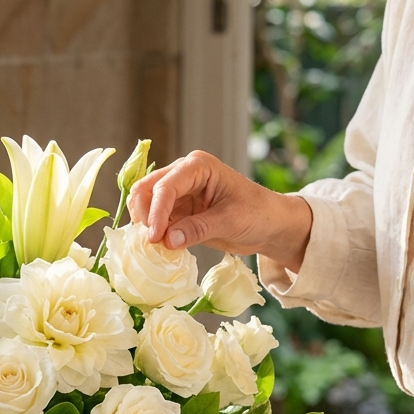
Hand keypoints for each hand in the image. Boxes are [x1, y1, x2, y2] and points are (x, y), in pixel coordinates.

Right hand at [128, 150, 311, 271]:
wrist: (270, 225)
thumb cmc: (258, 214)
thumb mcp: (230, 221)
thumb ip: (198, 229)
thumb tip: (166, 240)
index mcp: (197, 166)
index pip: (166, 186)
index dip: (156, 212)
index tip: (154, 237)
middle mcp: (182, 174)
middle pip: (146, 189)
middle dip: (144, 215)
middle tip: (151, 242)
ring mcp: (178, 192)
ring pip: (145, 204)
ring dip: (145, 225)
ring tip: (155, 246)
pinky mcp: (177, 210)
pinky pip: (155, 220)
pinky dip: (153, 232)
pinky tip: (160, 247)